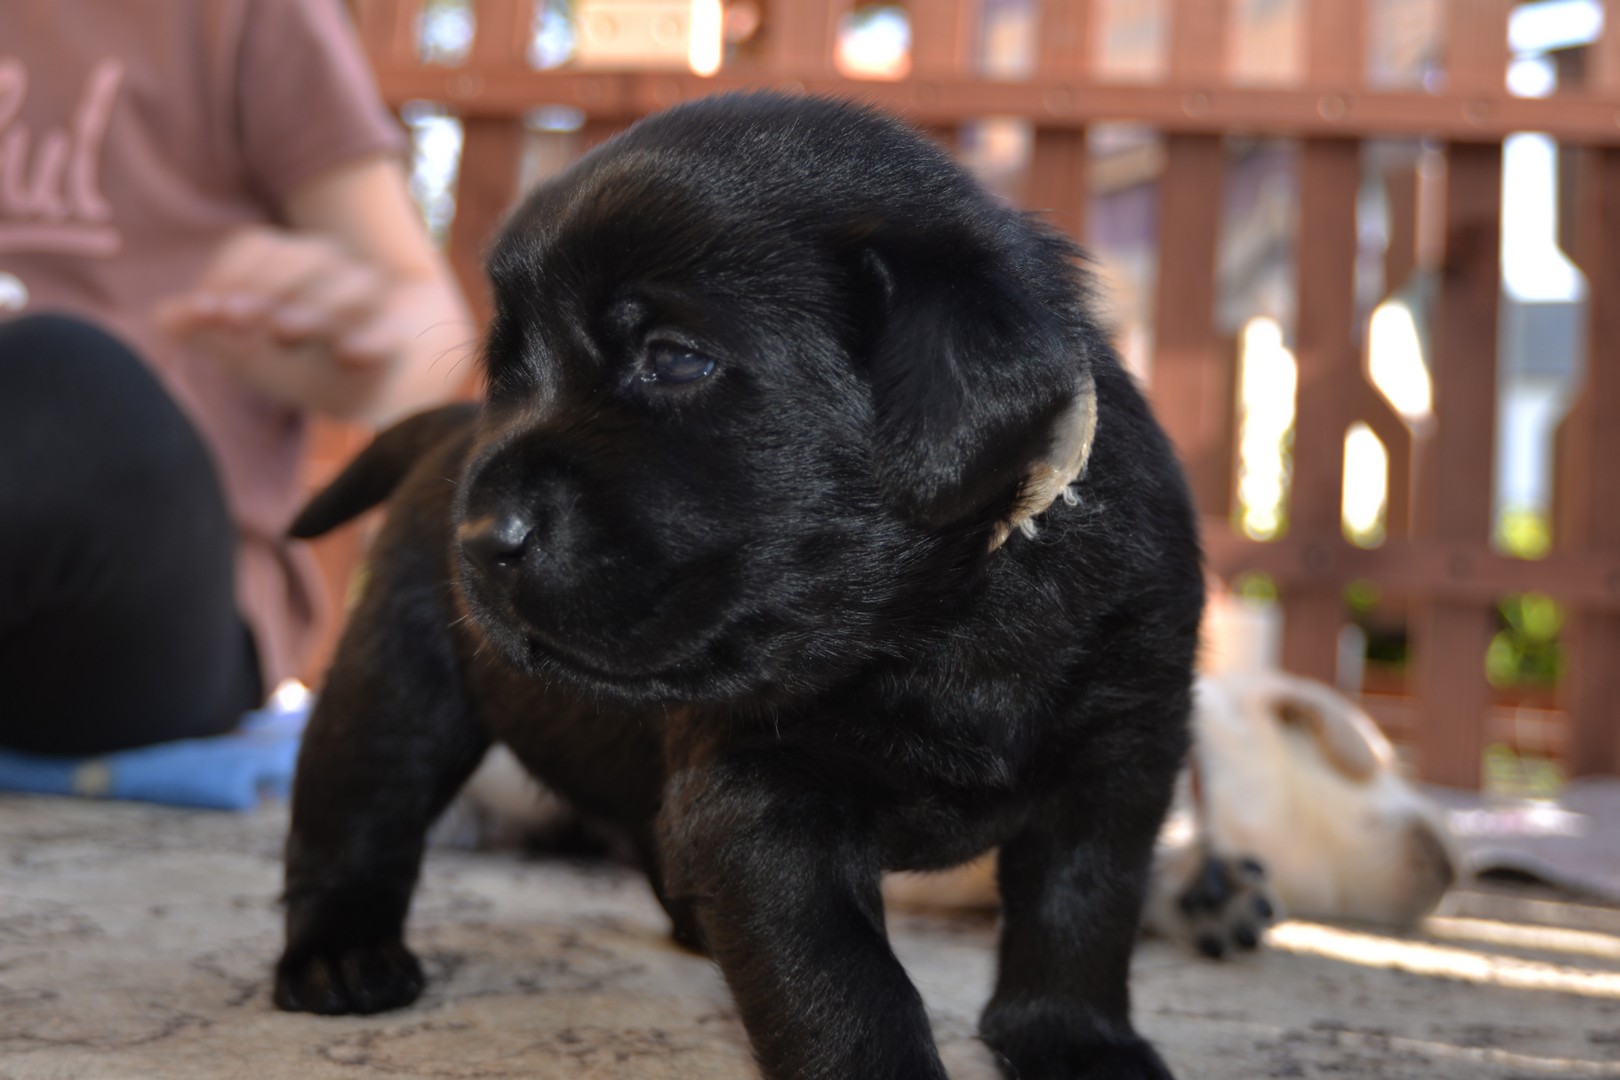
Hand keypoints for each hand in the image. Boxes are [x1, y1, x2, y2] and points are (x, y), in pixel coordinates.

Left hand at [155, 226, 425, 418]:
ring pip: (352, 285)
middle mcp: (336, 270)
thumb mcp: (249, 351)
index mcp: (294, 265)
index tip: (209, 313)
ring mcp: (375, 303)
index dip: (230, 274)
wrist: (382, 389)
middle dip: (267, 288)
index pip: (258, 247)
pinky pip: (390, 331)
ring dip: (314, 307)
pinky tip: (349, 354)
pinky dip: (371, 339)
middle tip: (233, 320)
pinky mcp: (400, 340)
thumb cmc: (305, 363)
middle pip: (305, 257)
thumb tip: (164, 318)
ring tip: (281, 332)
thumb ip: (206, 332)